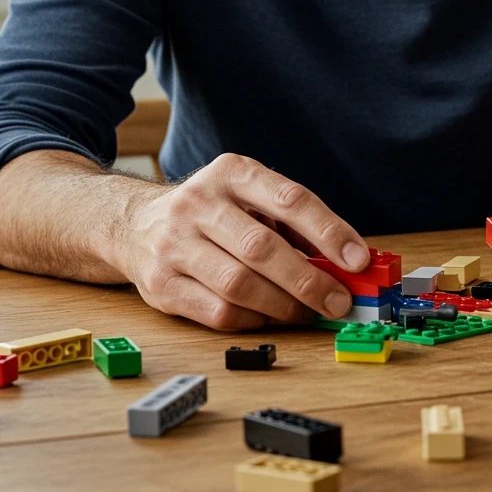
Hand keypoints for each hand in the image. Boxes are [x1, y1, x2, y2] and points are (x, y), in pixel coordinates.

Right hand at [118, 153, 368, 329]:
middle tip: (339, 301)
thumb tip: (346, 262)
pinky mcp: (161, 284)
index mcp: (232, 172)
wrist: (133, 224)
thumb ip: (293, 224)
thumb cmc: (212, 213)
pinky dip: (254, 319)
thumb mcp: (249, 197)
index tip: (358, 260)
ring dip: (284, 305)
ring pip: (239, 285)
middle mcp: (199, 203)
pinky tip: (271, 316)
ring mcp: (174, 244)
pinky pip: (218, 312)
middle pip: (262, 248)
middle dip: (309, 280)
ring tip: (308, 312)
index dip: (329, 231)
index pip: (289, 199)